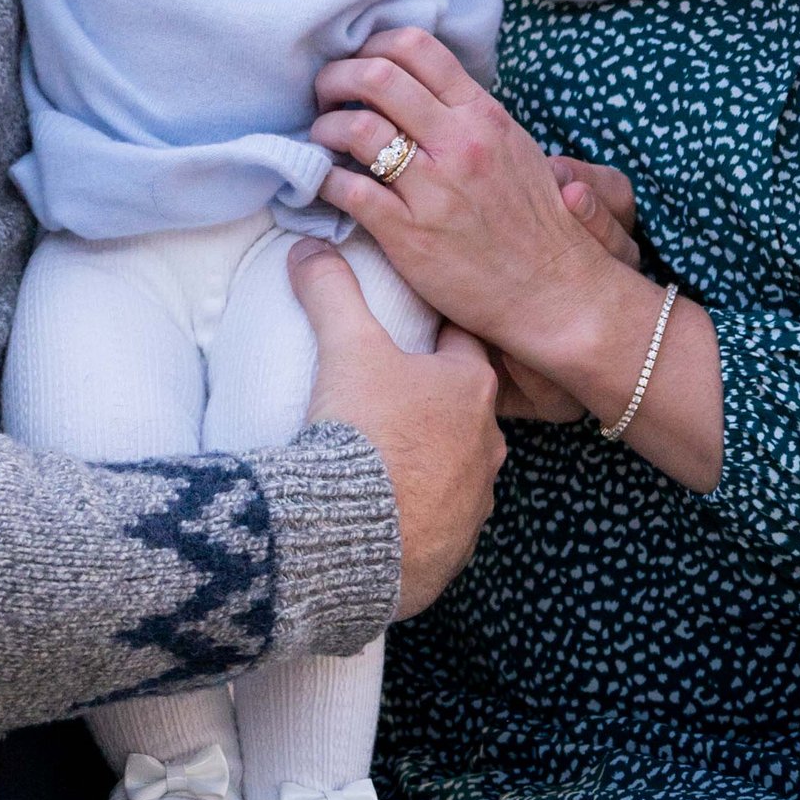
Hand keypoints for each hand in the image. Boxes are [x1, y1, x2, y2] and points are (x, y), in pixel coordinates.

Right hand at [290, 240, 502, 616]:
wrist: (352, 534)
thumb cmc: (364, 430)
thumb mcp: (346, 346)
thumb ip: (331, 289)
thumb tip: (311, 247)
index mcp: (472, 388)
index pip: (461, 343)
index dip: (432, 334)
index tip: (407, 332)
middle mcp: (488, 445)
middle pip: (462, 408)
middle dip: (431, 402)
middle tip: (386, 396)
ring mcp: (475, 503)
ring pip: (456, 468)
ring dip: (428, 461)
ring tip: (381, 457)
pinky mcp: (454, 551)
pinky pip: (439, 523)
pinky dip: (416, 514)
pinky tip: (382, 510)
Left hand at [313, 26, 630, 366]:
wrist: (553, 290)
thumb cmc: (535, 221)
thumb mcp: (513, 148)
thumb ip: (469, 114)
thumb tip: (420, 88)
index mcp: (482, 115)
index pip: (417, 48)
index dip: (373, 45)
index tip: (358, 61)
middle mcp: (457, 143)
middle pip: (378, 77)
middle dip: (337, 77)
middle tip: (324, 92)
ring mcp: (433, 188)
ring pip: (357, 129)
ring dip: (325, 127)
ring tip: (320, 136)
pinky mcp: (409, 234)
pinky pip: (349, 191)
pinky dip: (325, 179)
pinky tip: (322, 180)